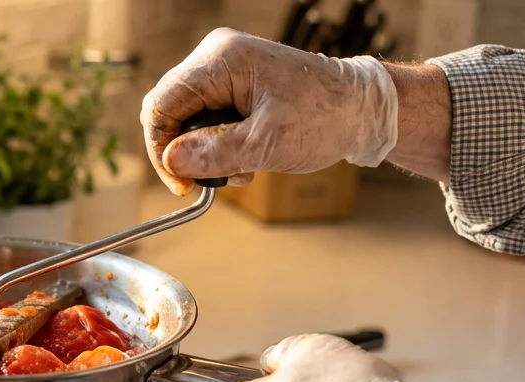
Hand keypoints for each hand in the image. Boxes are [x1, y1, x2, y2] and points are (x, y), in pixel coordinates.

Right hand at [140, 28, 398, 194]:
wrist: (362, 109)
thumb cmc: (324, 117)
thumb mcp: (267, 145)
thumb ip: (215, 154)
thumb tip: (172, 162)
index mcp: (222, 60)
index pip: (162, 104)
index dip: (162, 148)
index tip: (181, 183)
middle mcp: (217, 57)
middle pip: (169, 110)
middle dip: (185, 152)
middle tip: (213, 180)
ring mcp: (225, 68)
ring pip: (187, 117)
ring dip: (205, 152)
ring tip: (241, 169)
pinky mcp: (234, 83)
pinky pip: (207, 116)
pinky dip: (218, 144)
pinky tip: (245, 156)